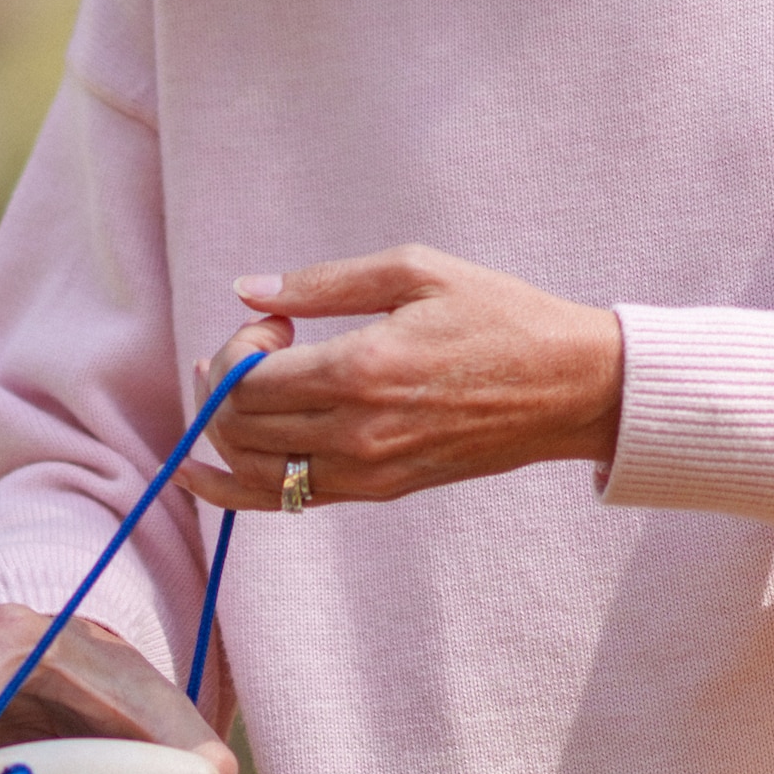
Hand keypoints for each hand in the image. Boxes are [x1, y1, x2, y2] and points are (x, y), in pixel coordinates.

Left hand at [183, 246, 622, 512]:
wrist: (570, 388)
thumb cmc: (500, 317)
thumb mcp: (416, 271)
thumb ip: (324, 283)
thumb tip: (248, 287)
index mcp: (361, 371)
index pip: (245, 380)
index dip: (236, 347)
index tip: (276, 323)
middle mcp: (356, 433)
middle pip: (240, 426)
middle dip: (225, 383)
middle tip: (266, 347)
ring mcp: (367, 472)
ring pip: (254, 471)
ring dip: (226, 431)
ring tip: (248, 389)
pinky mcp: (380, 492)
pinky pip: (287, 502)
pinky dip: (236, 489)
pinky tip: (202, 472)